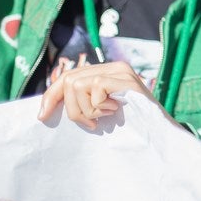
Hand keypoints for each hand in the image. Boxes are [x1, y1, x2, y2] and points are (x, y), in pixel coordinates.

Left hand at [37, 61, 154, 130]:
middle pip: (68, 80)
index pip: (68, 75)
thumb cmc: (130, 126)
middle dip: (71, 108)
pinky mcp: (125, 79)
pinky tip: (113, 111)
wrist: (157, 134)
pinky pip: (95, 88)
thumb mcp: (101, 112)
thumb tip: (49, 106)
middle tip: (89, 124)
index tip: (42, 116)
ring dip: (86, 110)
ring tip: (103, 117)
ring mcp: (120, 71)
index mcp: (105, 72)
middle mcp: (112, 66)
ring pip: (77, 85)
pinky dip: (98, 106)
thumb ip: (85, 101)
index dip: (50, 95)